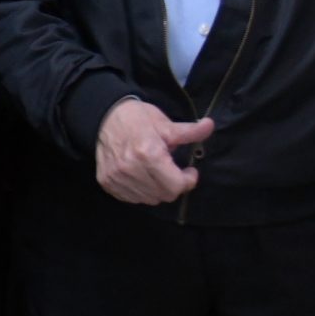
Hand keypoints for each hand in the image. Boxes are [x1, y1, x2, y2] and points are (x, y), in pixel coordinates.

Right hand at [93, 99, 211, 204]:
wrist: (104, 116)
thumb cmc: (138, 119)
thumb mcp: (165, 124)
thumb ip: (189, 131)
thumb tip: (210, 125)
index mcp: (148, 154)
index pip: (176, 186)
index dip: (188, 180)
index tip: (189, 170)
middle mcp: (130, 168)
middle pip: (165, 195)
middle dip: (174, 185)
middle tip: (172, 171)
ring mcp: (116, 177)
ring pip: (149, 199)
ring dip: (157, 189)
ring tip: (155, 172)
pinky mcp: (106, 182)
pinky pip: (132, 198)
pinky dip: (140, 191)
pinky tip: (141, 176)